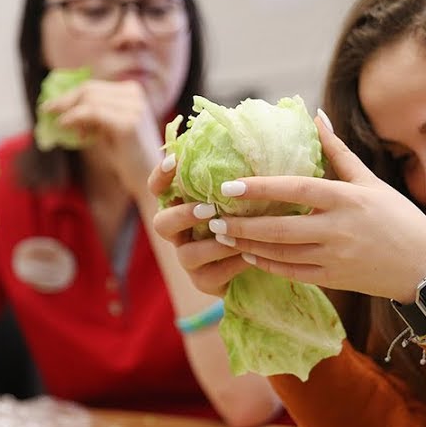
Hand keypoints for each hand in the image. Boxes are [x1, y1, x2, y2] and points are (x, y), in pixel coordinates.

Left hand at [39, 79, 162, 195]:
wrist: (150, 181)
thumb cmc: (127, 158)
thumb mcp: (107, 129)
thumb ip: (91, 115)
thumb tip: (61, 106)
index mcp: (133, 92)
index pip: (94, 87)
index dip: (69, 95)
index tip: (51, 106)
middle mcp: (136, 96)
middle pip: (89, 90)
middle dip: (64, 101)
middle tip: (46, 112)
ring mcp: (134, 108)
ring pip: (89, 99)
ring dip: (69, 111)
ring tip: (62, 127)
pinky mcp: (128, 123)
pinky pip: (91, 112)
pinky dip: (73, 118)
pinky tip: (64, 127)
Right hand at [149, 154, 247, 296]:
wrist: (266, 258)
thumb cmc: (254, 216)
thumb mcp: (245, 194)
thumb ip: (238, 176)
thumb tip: (250, 144)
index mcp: (183, 206)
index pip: (159, 189)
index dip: (161, 177)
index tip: (175, 161)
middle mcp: (180, 233)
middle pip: (162, 224)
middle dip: (183, 215)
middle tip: (209, 208)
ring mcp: (189, 260)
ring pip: (187, 254)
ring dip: (212, 244)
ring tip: (234, 237)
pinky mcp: (205, 282)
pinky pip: (212, 274)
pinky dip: (232, 264)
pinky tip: (251, 254)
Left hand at [191, 113, 425, 302]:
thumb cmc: (401, 220)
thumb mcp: (372, 182)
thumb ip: (338, 151)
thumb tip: (314, 115)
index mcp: (347, 199)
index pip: (294, 190)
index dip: (259, 188)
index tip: (228, 185)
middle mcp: (337, 229)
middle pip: (278, 228)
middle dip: (241, 225)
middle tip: (212, 217)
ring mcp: (334, 258)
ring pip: (280, 253)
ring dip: (248, 245)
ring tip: (224, 235)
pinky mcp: (335, 280)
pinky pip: (292, 273)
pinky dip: (268, 265)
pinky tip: (251, 255)